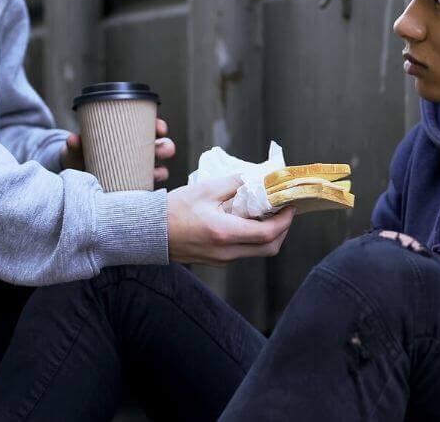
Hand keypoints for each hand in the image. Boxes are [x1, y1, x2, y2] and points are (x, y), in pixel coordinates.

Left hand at [60, 118, 176, 182]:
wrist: (73, 176)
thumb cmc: (79, 156)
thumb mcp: (77, 148)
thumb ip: (75, 144)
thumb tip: (73, 140)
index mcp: (127, 136)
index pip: (149, 127)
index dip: (158, 126)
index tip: (160, 128)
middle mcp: (137, 153)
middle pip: (160, 147)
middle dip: (165, 148)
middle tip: (161, 149)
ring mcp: (137, 172)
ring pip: (159, 169)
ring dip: (162, 170)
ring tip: (157, 173)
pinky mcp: (134, 189)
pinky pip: (149, 189)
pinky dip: (150, 189)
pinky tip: (149, 190)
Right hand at [167, 175, 294, 265]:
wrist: (150, 232)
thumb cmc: (174, 210)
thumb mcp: (206, 189)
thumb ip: (234, 183)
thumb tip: (255, 179)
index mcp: (226, 233)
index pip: (268, 234)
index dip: (285, 221)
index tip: (290, 206)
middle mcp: (227, 251)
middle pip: (269, 249)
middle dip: (282, 230)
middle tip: (283, 211)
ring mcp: (222, 259)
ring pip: (257, 252)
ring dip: (268, 235)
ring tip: (267, 214)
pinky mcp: (217, 260)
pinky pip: (244, 252)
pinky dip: (253, 239)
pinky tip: (249, 222)